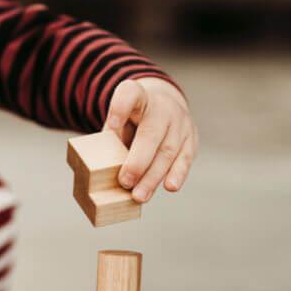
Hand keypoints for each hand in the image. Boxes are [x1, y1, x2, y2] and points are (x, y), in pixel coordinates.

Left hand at [104, 77, 197, 202]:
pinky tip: (170, 186)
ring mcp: (180, 121)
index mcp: (138, 96)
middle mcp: (162, 107)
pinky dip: (177, 173)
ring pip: (168, 150)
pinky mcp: (191, 138)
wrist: (164, 107)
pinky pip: (185, 157)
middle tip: (125, 182)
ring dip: (153, 177)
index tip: (112, 125)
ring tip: (139, 196)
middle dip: (138, 161)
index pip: (129, 94)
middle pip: (151, 133)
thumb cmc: (132, 121)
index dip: (120, 108)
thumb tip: (99, 173)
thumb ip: (111, 140)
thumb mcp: (119, 122)